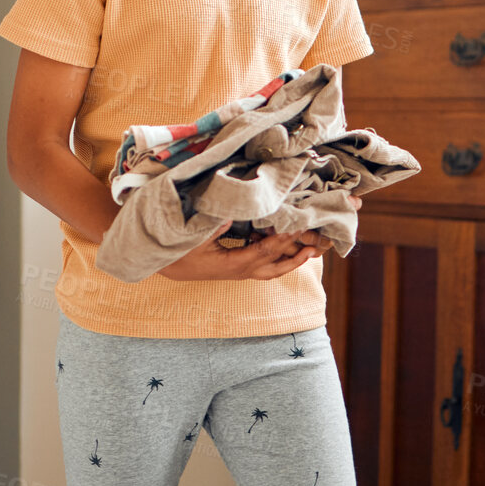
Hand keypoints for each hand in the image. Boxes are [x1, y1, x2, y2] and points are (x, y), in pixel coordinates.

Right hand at [157, 226, 324, 281]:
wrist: (169, 266)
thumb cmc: (181, 250)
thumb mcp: (196, 236)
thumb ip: (216, 225)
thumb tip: (234, 212)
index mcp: (233, 264)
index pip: (266, 251)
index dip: (283, 238)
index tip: (297, 224)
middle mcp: (240, 271)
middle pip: (276, 265)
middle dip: (296, 254)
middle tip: (315, 241)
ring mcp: (239, 272)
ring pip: (272, 271)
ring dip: (291, 261)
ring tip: (310, 251)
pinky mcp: (237, 268)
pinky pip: (264, 266)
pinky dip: (278, 258)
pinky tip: (284, 244)